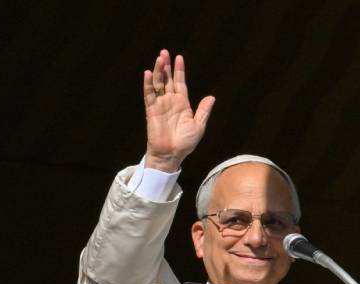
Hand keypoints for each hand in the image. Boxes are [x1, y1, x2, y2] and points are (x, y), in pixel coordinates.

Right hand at [143, 50, 214, 171]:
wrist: (172, 154)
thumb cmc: (185, 143)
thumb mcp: (199, 125)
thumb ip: (203, 111)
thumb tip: (211, 97)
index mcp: (182, 104)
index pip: (179, 83)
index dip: (179, 70)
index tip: (179, 57)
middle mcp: (170, 102)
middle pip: (167, 79)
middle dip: (166, 66)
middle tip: (164, 52)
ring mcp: (160, 105)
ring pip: (158, 84)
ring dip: (158, 71)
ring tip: (159, 58)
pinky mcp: (152, 110)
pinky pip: (149, 95)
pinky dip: (148, 84)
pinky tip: (148, 73)